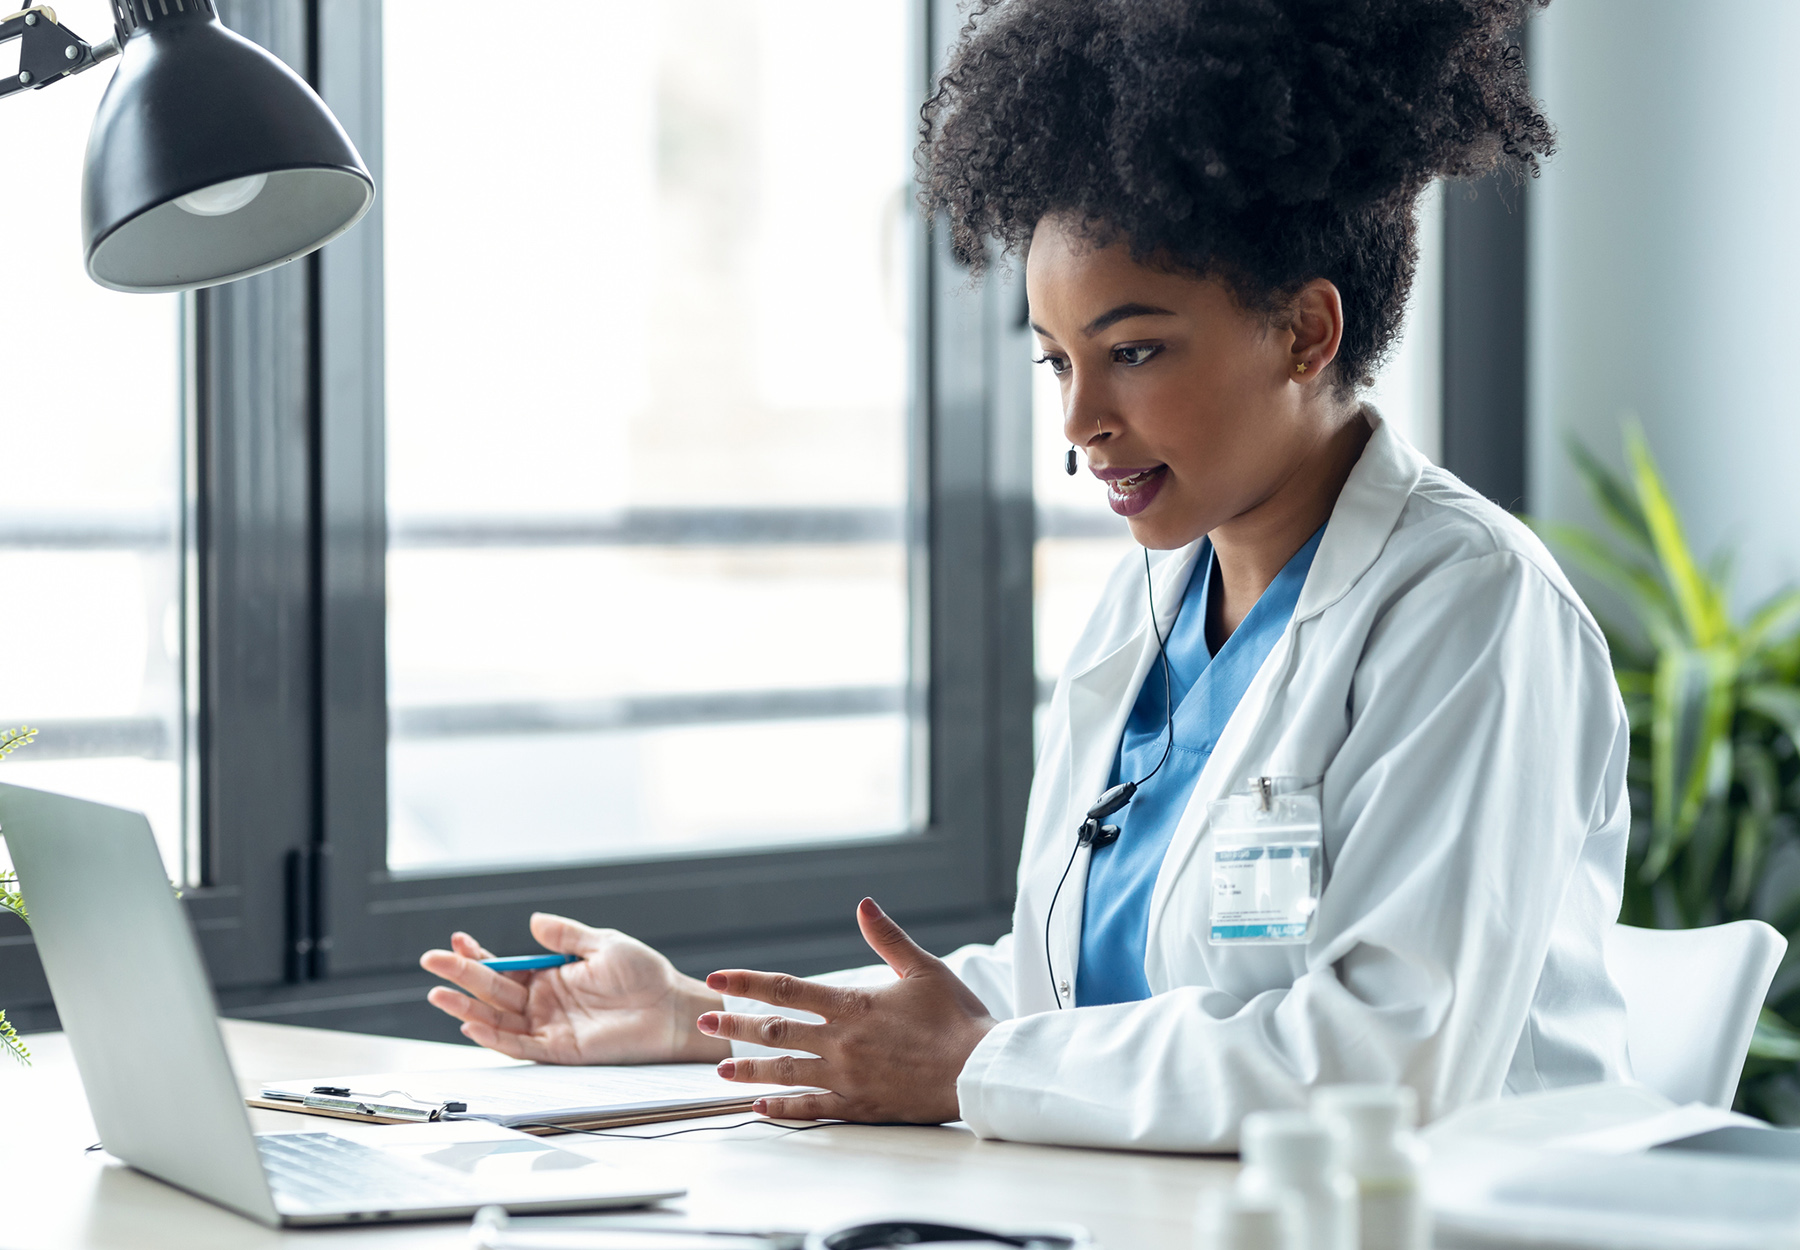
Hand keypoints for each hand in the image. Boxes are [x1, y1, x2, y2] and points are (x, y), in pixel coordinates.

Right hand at [420, 913, 728, 1064]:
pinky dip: (494, 1037)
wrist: (670, 1009)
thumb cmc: (644, 975)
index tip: (456, 940)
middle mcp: (544, 1002)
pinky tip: (471, 1023)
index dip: (479, 955)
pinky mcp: (559, 1050)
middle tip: (432, 961)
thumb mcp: (603, 944)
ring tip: (438, 993)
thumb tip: (533, 920)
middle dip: (462, 976)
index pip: (505, 965)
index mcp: (551, 974)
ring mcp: (548, 1026)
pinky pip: (520, 1045)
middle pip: (493, 990)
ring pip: (498, 1018)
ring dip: (467, 1007)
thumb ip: (566, 936)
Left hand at [697, 898, 995, 1123]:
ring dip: (749, 1070)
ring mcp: (848, 1077)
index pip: (787, 989)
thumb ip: (887, 938)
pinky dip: (783, 1108)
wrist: (980, 1069)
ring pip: (786, 1072)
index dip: (748, 982)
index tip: (717, 978)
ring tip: (720, 1070)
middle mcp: (842, 1042)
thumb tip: (863, 905)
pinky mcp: (860, 1105)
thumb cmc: (957, 1018)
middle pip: (777, 1031)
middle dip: (736, 1026)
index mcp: (853, 1005)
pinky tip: (761, 1108)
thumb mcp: (924, 967)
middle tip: (704, 1022)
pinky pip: (812, 1109)